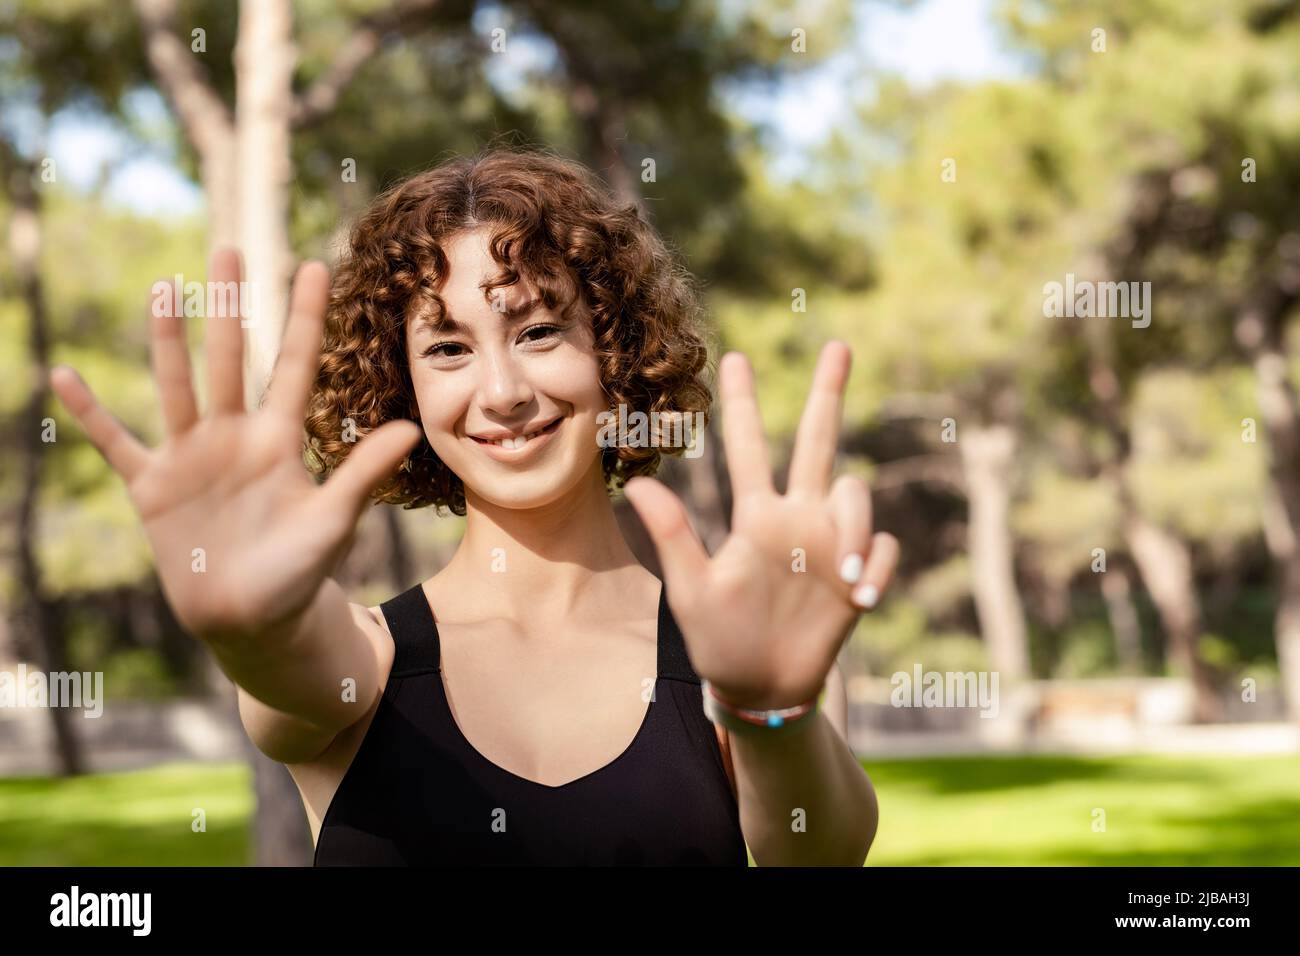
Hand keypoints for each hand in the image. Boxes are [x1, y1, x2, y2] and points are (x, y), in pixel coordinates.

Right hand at [49, 248, 422, 640]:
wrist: (252, 619)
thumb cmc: (300, 572)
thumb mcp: (334, 519)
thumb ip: (363, 471)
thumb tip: (411, 427)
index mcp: (281, 440)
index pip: (296, 365)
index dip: (304, 318)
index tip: (314, 266)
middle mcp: (234, 436)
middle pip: (232, 358)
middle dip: (230, 306)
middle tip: (228, 249)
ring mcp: (191, 456)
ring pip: (177, 385)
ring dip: (168, 340)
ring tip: (164, 287)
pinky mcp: (153, 486)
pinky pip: (116, 443)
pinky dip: (91, 415)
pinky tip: (63, 379)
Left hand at [624, 341, 898, 710]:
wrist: (763, 689)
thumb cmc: (720, 640)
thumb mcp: (692, 590)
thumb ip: (673, 536)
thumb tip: (640, 484)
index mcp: (754, 516)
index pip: (747, 448)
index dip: (742, 403)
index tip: (733, 356)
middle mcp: (796, 518)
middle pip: (817, 441)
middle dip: (829, 393)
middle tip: (839, 344)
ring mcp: (831, 543)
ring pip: (855, 494)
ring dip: (856, 527)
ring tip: (846, 575)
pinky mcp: (860, 575)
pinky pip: (884, 549)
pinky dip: (878, 565)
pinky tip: (859, 596)